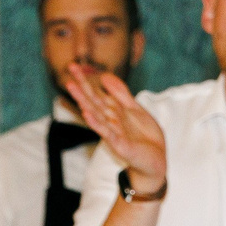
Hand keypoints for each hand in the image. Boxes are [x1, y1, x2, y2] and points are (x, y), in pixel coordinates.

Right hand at [65, 64, 167, 190]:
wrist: (156, 160)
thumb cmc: (144, 137)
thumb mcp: (134, 109)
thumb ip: (120, 94)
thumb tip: (104, 75)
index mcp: (113, 111)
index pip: (96, 93)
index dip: (86, 79)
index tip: (73, 65)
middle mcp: (109, 120)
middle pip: (93, 99)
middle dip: (82, 84)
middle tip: (69, 68)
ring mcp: (112, 132)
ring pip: (96, 113)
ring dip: (83, 100)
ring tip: (71, 86)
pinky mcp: (119, 144)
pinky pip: (106, 132)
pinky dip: (96, 123)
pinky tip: (87, 113)